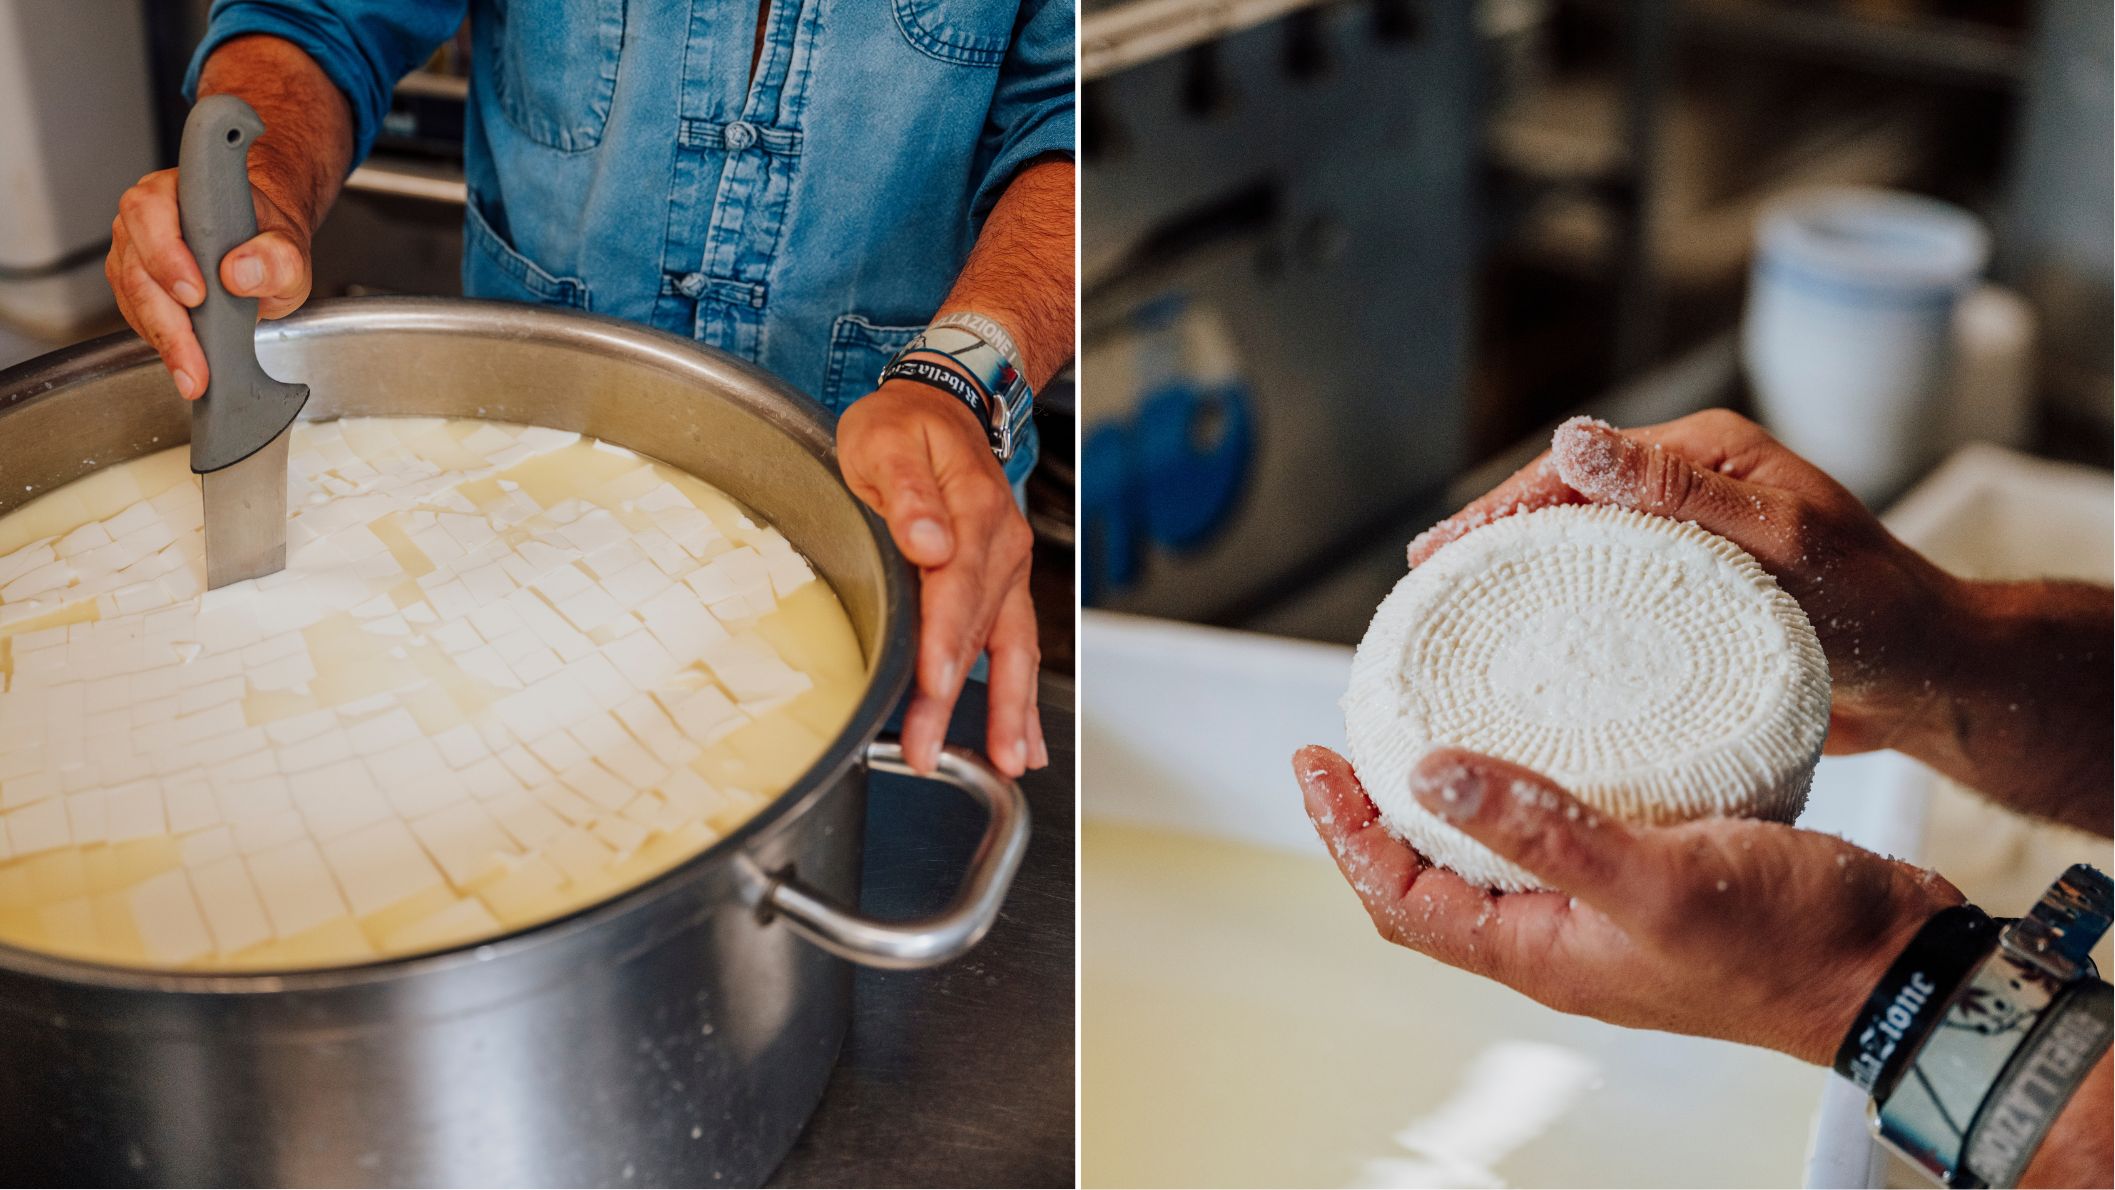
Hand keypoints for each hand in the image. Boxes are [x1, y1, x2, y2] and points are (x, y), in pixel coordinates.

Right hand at [105, 167, 314, 399]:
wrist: (260, 248)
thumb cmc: (267, 241)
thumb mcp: (289, 250)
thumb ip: (276, 258)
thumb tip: (240, 273)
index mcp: (180, 193)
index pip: (153, 214)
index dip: (167, 255)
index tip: (195, 295)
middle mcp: (147, 217)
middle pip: (136, 266)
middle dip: (167, 319)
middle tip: (195, 359)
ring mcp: (134, 250)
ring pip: (132, 296)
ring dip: (162, 338)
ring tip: (192, 372)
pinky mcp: (134, 283)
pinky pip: (137, 314)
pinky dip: (160, 340)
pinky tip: (184, 361)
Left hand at [838, 379, 1045, 777]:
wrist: (942, 406)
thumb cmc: (903, 426)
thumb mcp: (885, 439)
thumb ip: (907, 490)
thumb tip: (929, 539)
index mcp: (970, 511)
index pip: (956, 587)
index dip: (944, 640)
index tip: (934, 682)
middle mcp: (999, 546)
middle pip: (978, 631)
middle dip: (954, 698)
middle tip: (928, 750)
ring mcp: (1007, 570)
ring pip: (1008, 649)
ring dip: (1005, 711)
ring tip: (1002, 764)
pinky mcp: (1003, 587)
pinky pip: (1018, 648)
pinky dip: (1022, 699)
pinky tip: (1022, 744)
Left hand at [1294, 744, 1962, 1064]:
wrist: (1900, 968)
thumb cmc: (1790, 941)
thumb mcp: (1655, 878)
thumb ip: (1541, 829)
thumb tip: (1429, 774)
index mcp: (1543, 952)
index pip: (1401, 899)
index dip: (1344, 834)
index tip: (1313, 759)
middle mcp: (1562, 939)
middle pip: (1431, 881)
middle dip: (1378, 814)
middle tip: (1352, 737)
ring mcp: (1607, 916)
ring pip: (1495, 857)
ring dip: (1449, 799)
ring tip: (1429, 725)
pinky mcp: (1655, 883)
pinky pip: (1562, 836)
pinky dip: (1530, 788)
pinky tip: (1547, 734)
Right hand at [1407, 409, 1964, 754]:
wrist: (1940, 684)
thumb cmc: (1881, 614)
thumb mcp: (1783, 543)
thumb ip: (1681, 494)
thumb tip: (1573, 441)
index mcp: (1710, 455)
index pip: (1579, 468)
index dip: (1501, 506)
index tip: (1441, 551)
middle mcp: (1696, 490)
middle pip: (1568, 504)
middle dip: (1494, 538)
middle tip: (1427, 582)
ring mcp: (1696, 544)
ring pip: (1585, 550)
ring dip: (1522, 576)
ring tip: (1458, 615)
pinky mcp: (1700, 596)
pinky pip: (1616, 595)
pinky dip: (1566, 612)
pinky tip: (1530, 649)